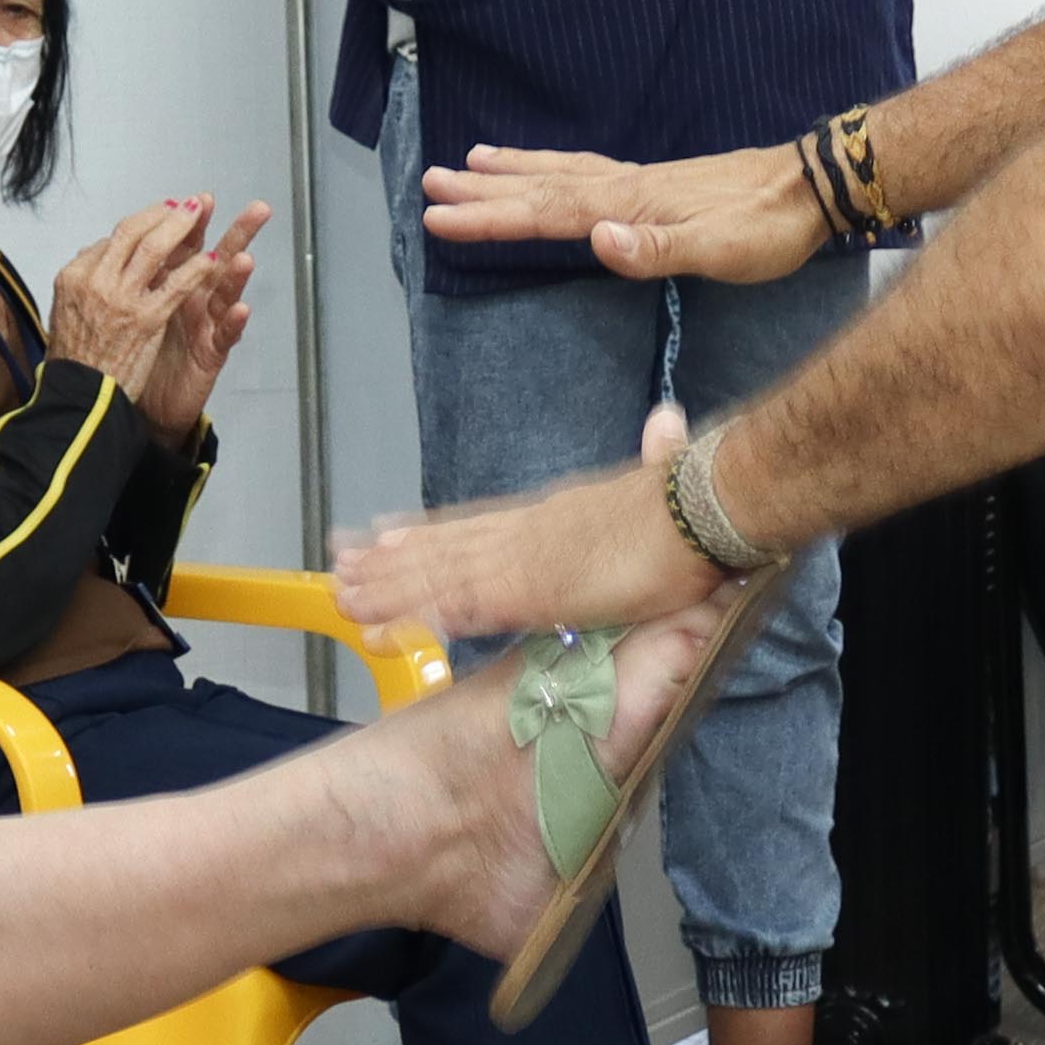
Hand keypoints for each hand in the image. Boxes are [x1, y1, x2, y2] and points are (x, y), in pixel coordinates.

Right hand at [37, 203, 203, 384]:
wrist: (79, 398)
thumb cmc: (74, 359)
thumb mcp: (65, 309)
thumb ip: (85, 279)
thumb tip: (95, 252)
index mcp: (74, 276)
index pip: (112, 239)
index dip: (142, 223)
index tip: (161, 216)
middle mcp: (95, 281)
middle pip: (132, 233)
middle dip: (162, 213)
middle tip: (185, 203)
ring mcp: (121, 299)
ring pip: (154, 250)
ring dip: (181, 226)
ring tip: (201, 211)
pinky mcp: (145, 320)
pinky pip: (175, 286)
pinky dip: (196, 269)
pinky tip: (212, 259)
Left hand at [121, 202, 266, 434]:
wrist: (142, 404)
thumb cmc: (137, 356)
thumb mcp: (133, 308)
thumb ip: (137, 277)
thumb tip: (122, 242)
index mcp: (174, 286)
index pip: (187, 247)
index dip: (194, 224)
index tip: (201, 199)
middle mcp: (195, 301)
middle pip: (218, 261)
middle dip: (239, 234)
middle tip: (259, 210)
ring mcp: (206, 327)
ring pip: (226, 295)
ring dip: (238, 276)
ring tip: (246, 258)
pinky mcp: (210, 355)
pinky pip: (225, 337)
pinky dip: (234, 323)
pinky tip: (241, 308)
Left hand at [337, 399, 721, 643]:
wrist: (703, 506)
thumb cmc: (692, 501)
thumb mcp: (665, 476)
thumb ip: (655, 457)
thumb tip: (669, 418)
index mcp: (555, 514)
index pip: (480, 522)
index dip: (433, 531)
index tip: (392, 534)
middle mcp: (528, 531)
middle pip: (445, 546)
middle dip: (392, 559)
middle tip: (341, 565)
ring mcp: (525, 559)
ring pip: (439, 575)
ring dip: (389, 588)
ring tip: (341, 596)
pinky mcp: (533, 590)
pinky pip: (463, 607)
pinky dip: (421, 614)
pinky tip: (389, 625)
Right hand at [421, 139, 826, 283]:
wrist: (813, 187)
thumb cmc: (767, 229)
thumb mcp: (717, 251)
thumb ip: (653, 251)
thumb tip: (594, 241)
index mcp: (629, 206)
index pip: (545, 212)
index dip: (490, 217)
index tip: (438, 217)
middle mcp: (625, 186)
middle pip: (540, 186)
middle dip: (483, 190)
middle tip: (429, 183)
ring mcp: (640, 181)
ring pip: (559, 172)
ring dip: (512, 170)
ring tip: (468, 160)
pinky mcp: (656, 183)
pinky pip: (585, 169)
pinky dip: (553, 165)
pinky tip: (549, 167)